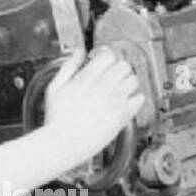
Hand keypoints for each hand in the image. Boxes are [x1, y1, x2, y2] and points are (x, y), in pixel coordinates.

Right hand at [41, 47, 143, 167]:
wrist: (63, 144)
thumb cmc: (56, 119)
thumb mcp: (55, 88)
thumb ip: (68, 66)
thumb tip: (79, 51)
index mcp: (87, 76)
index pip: (109, 56)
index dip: (108, 61)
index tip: (105, 68)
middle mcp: (103, 85)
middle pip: (124, 65)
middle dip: (119, 71)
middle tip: (114, 81)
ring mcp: (114, 100)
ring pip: (134, 80)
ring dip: (128, 84)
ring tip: (120, 93)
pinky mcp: (122, 115)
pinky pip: (140, 98)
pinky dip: (135, 100)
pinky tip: (126, 105)